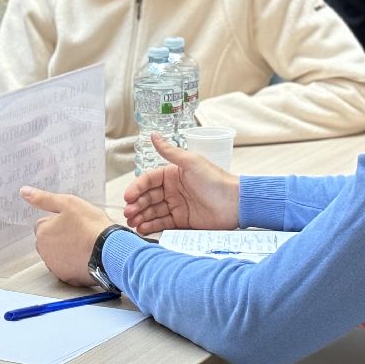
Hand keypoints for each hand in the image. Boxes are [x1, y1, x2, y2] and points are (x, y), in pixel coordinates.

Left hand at [20, 186, 112, 286]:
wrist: (109, 251)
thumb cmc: (91, 226)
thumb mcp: (68, 203)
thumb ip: (44, 199)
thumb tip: (24, 192)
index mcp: (42, 233)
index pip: (44, 224)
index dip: (58, 221)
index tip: (72, 221)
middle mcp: (44, 252)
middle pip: (49, 240)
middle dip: (60, 236)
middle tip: (80, 232)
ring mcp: (55, 267)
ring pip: (58, 254)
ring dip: (67, 250)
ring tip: (85, 244)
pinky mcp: (67, 278)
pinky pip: (67, 268)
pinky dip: (74, 263)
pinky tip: (86, 256)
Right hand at [123, 134, 239, 234]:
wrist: (235, 204)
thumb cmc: (216, 180)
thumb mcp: (191, 162)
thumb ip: (170, 151)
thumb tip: (153, 135)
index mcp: (173, 174)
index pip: (148, 180)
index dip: (137, 188)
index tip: (128, 196)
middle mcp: (173, 190)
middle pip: (148, 197)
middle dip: (136, 205)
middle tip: (129, 212)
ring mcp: (177, 206)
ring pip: (152, 211)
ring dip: (141, 216)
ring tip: (133, 222)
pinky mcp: (182, 221)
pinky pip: (162, 223)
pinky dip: (151, 226)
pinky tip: (143, 228)